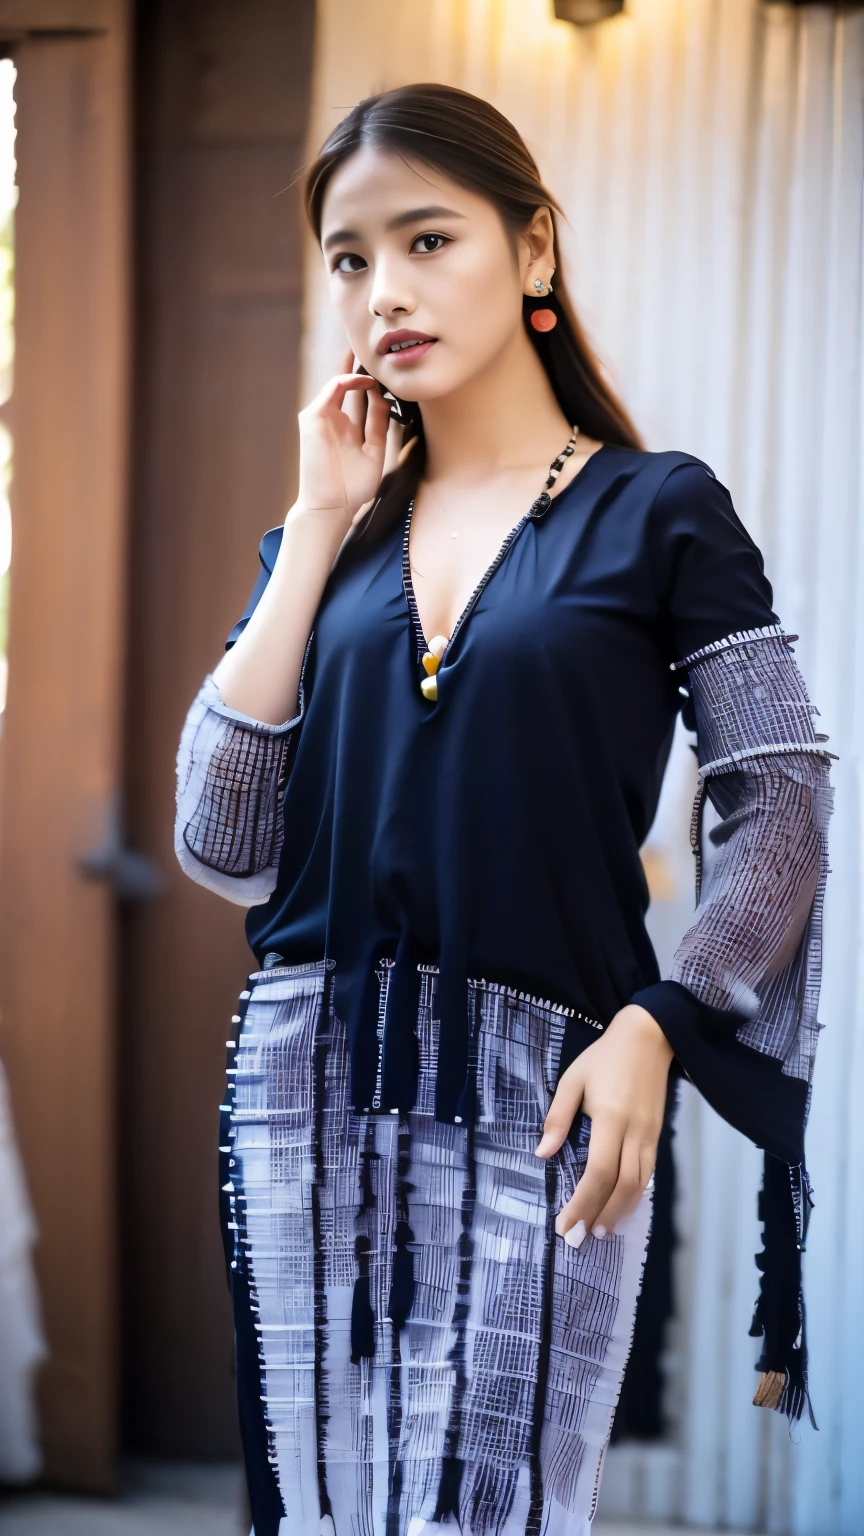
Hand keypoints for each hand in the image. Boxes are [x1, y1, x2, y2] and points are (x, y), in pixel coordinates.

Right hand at [293, 348, 393, 529]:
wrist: (331, 506)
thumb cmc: (352, 487)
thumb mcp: (374, 451)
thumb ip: (378, 423)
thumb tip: (383, 397)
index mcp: (349, 429)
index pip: (361, 398)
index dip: (374, 382)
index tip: (391, 369)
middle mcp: (335, 420)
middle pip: (348, 385)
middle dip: (360, 364)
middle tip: (375, 344)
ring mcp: (323, 417)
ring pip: (339, 382)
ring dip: (355, 364)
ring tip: (371, 348)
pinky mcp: (313, 418)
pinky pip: (332, 390)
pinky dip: (347, 380)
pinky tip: (365, 378)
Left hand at [536, 1004, 673, 1244]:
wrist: (650, 1037)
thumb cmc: (604, 1057)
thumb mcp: (573, 1079)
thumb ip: (557, 1117)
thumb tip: (542, 1154)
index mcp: (610, 1118)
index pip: (599, 1172)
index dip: (582, 1202)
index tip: (565, 1224)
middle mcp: (634, 1132)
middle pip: (622, 1187)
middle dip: (600, 1215)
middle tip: (580, 1238)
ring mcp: (650, 1136)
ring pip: (639, 1185)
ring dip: (619, 1211)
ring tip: (599, 1229)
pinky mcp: (657, 1136)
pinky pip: (648, 1174)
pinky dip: (634, 1195)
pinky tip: (620, 1206)